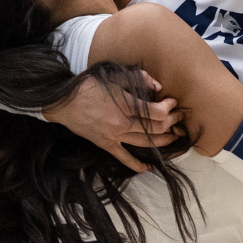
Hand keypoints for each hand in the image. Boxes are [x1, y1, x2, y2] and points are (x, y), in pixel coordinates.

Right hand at [44, 71, 179, 172]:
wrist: (63, 102)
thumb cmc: (87, 86)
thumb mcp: (114, 76)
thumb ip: (138, 79)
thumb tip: (158, 86)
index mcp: (126, 105)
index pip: (157, 112)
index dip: (169, 108)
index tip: (172, 102)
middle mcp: (123, 123)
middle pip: (156, 128)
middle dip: (172, 123)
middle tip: (179, 118)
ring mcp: (115, 136)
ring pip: (145, 143)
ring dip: (163, 141)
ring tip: (173, 137)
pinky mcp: (106, 144)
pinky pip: (124, 158)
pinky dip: (137, 164)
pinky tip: (148, 167)